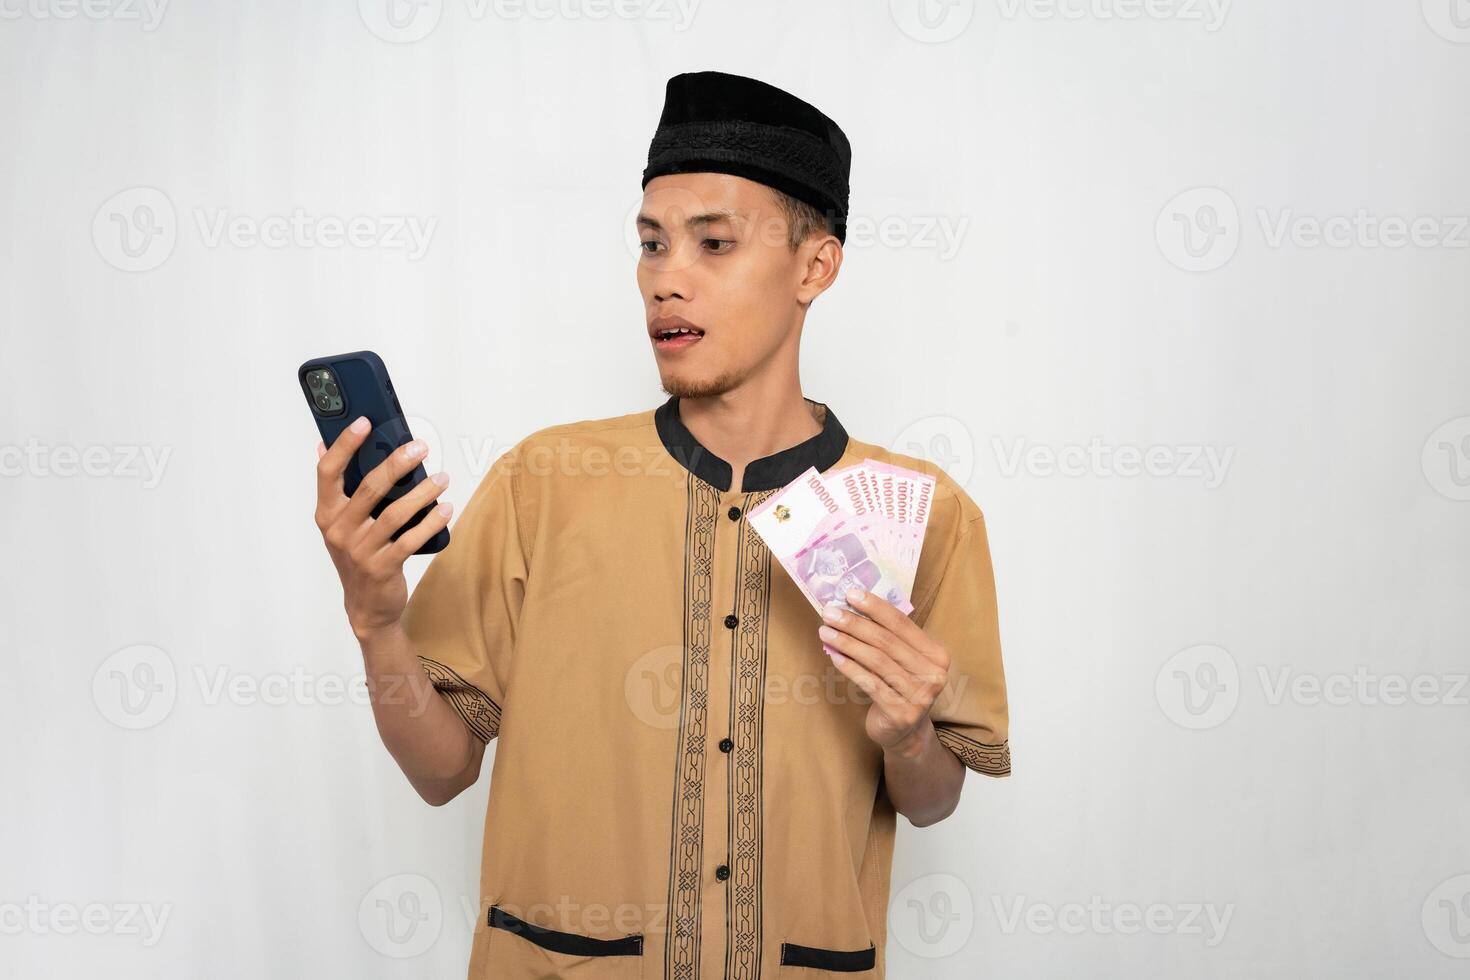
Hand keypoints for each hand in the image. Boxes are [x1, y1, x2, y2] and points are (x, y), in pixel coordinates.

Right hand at [314, 416, 453, 640]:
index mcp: (326, 513)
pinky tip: (446, 509)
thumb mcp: (341, 523)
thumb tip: (323, 445)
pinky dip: (431, 522)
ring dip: (422, 492)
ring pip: (394, 513)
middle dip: (397, 463)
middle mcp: (339, 530)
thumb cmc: (358, 554)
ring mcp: (360, 550)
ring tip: (443, 478)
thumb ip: (336, 487)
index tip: (365, 421)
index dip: (345, 444)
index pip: (329, 472)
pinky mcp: (382, 567)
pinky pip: (411, 539)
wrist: (366, 606)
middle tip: (420, 447)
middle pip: (369, 487)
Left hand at [817, 589, 951, 754]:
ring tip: (825, 632)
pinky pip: (869, 683)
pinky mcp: (901, 713)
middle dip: (855, 623)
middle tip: (830, 612)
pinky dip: (849, 667)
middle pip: (887, 641)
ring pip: (877, 661)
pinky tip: (834, 656)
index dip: (875, 607)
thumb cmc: (900, 687)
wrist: (906, 733)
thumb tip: (852, 606)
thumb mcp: (904, 661)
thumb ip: (889, 637)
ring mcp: (920, 696)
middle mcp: (934, 674)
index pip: (902, 624)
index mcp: (937, 654)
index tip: (850, 594)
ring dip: (847, 643)